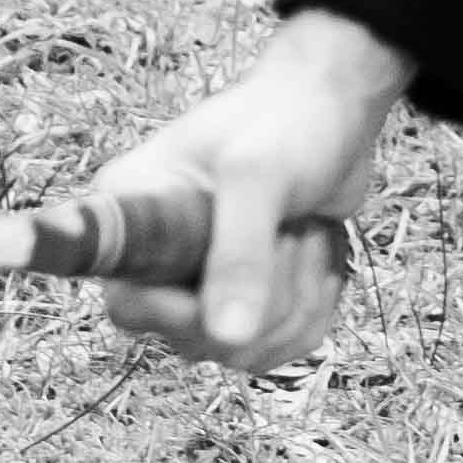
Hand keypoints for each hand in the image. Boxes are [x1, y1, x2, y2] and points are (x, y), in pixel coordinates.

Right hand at [91, 8, 413, 373]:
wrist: (334, 111)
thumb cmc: (285, 122)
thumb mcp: (257, 175)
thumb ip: (239, 253)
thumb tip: (227, 338)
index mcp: (128, 216)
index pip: (127, 305)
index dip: (181, 312)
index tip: (228, 280)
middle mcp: (154, 259)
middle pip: (195, 339)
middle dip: (263, 295)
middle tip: (289, 230)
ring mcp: (200, 285)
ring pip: (244, 350)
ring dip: (296, 296)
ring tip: (303, 229)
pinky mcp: (245, 302)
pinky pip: (278, 348)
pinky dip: (314, 305)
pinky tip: (315, 249)